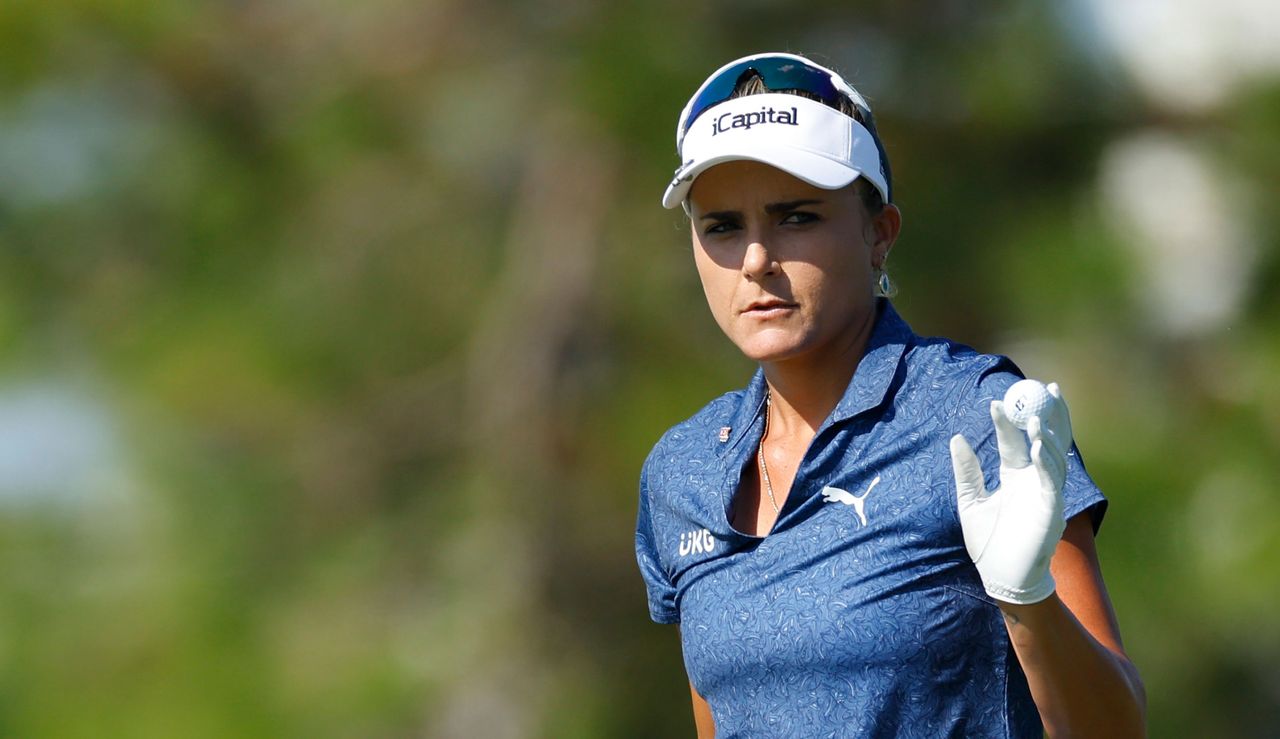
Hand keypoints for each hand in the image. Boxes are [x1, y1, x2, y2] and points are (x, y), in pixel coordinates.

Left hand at [950, 382, 1072, 604]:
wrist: (1001, 578)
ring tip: (1033, 418)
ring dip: (1046, 435)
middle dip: (1047, 414)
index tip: (997, 400)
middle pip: (1045, 438)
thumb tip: (956, 437)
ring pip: (1052, 455)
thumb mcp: (970, 500)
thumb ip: (967, 470)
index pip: (1014, 440)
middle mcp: (1034, 480)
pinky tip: (1038, 446)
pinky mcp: (1053, 508)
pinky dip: (1047, 461)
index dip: (1008, 421)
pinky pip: (1053, 480)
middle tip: (1045, 388)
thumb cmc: (988, 543)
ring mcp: (1046, 492)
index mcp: (1015, 476)